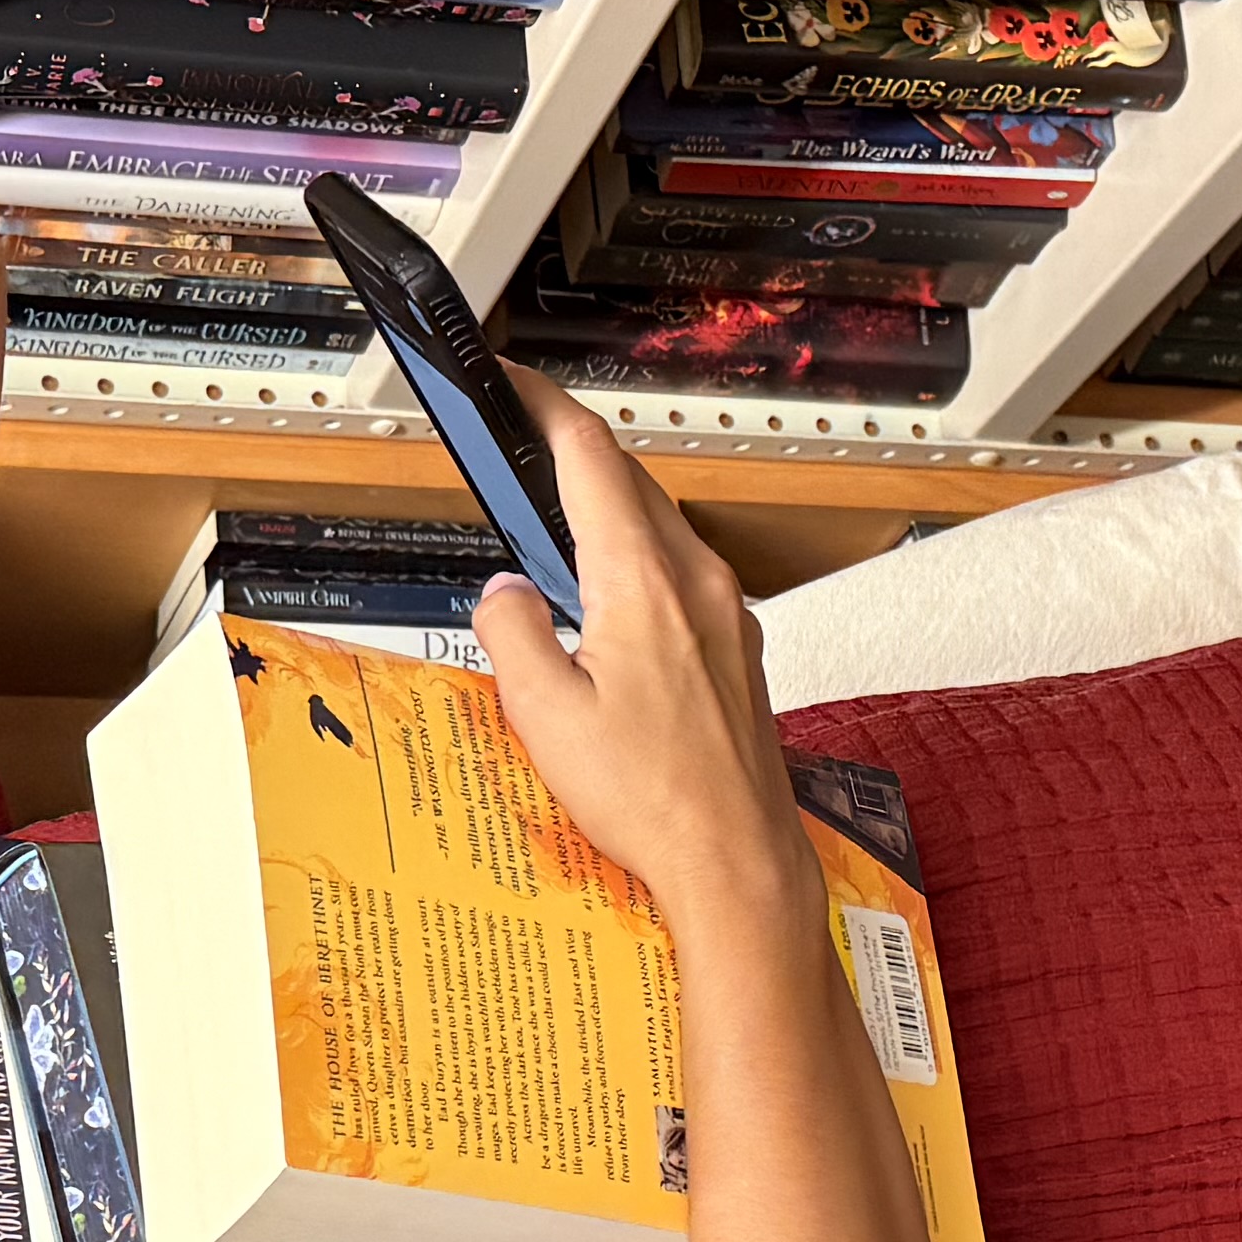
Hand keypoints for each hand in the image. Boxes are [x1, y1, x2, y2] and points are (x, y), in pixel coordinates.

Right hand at [472, 374, 812, 944]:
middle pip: (628, 480)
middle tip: (519, 445)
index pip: (588, 455)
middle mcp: (696, 582)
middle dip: (569, 452)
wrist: (737, 859)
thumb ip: (512, 633)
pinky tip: (612, 598)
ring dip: (607, 508)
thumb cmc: (655, 799)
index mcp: (642, 580)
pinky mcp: (738, 649)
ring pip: (660, 526)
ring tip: (556, 523)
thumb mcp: (544, 714)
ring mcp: (726, 613)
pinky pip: (683, 573)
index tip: (510, 382)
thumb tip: (503, 594)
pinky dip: (638, 558)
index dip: (541, 406)